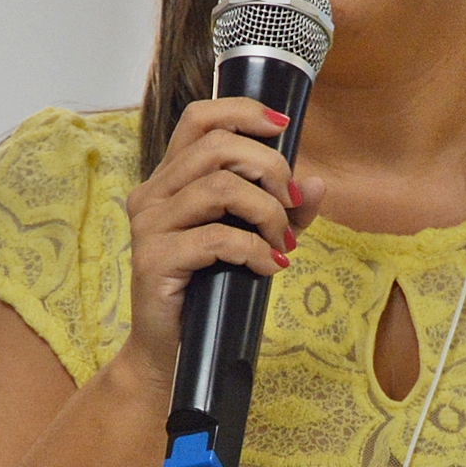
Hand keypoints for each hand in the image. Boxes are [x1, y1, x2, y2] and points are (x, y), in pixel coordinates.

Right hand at [119, 96, 313, 381]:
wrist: (175, 354)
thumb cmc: (213, 292)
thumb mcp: (256, 242)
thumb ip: (285, 212)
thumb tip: (316, 184)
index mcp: (170, 179)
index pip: (199, 119)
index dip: (243, 112)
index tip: (283, 127)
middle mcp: (153, 194)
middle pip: (217, 147)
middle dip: (269, 168)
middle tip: (290, 205)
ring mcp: (149, 226)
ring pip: (219, 187)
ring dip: (266, 213)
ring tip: (282, 243)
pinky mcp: (154, 259)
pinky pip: (217, 237)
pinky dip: (255, 250)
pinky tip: (270, 267)